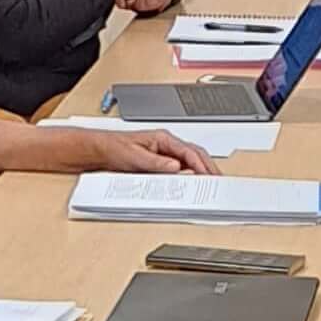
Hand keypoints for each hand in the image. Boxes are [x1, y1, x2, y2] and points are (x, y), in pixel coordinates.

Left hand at [98, 130, 215, 174]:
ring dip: (202, 170)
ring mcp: (166, 152)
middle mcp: (167, 144)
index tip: (207, 176)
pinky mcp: (162, 161)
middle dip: (208, 166)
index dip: (200, 165)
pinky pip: (183, 166)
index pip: (188, 152)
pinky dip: (192, 173)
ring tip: (211, 182)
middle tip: (218, 180)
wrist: (102, 150)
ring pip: (191, 160)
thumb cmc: (116, 148)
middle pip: (195, 154)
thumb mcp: (135, 157)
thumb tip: (175, 167)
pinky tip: (196, 182)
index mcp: (163, 138)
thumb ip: (156, 162)